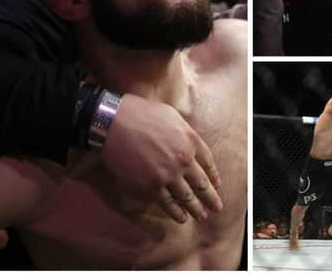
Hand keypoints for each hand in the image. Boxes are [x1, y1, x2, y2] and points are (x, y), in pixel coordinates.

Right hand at [100, 94, 222, 223]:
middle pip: (202, 184)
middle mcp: (184, 161)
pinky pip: (168, 204)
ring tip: (201, 216)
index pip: (208, 163)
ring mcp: (168, 176)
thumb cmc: (141, 114)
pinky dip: (176, 213)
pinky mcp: (150, 187)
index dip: (213, 176)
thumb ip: (185, 133)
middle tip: (216, 208)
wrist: (115, 124)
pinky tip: (181, 218)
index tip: (216, 185)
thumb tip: (190, 143)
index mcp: (191, 141)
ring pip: (187, 197)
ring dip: (196, 209)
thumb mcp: (173, 116)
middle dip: (211, 198)